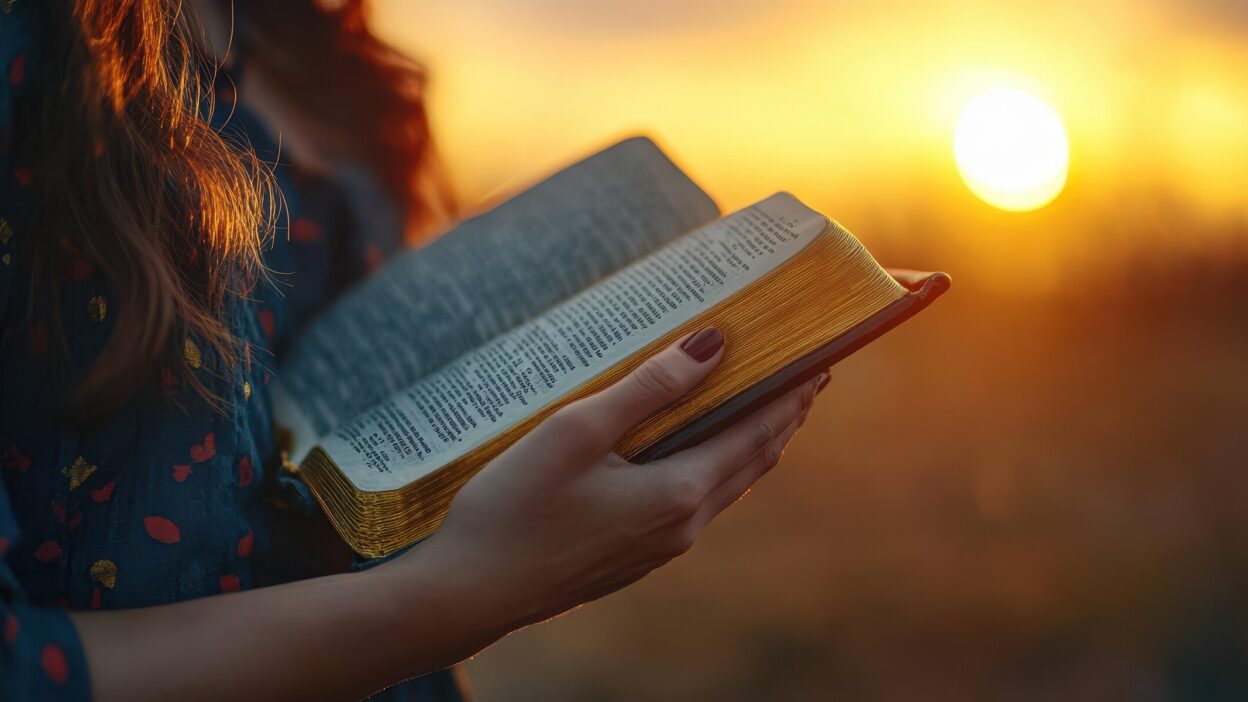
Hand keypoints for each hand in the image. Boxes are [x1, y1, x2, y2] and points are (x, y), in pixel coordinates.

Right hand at [405, 328, 827, 635]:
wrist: (471, 592)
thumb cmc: (515, 507)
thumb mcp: (578, 432)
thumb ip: (648, 387)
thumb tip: (711, 345)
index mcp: (678, 493)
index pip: (758, 432)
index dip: (793, 394)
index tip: (822, 359)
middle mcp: (682, 525)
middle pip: (754, 460)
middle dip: (785, 416)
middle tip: (808, 375)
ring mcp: (659, 546)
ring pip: (728, 484)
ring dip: (754, 442)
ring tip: (767, 406)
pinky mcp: (634, 555)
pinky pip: (698, 502)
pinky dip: (719, 465)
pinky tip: (701, 452)